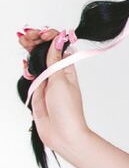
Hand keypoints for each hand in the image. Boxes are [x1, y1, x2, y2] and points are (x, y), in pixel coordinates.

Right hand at [22, 28, 88, 153]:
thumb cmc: (67, 109)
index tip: (42, 34)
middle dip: (36, 41)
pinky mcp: (38, 91)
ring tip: (23, 41)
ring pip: (37, 62)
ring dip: (30, 51)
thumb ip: (55, 60)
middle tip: (26, 36)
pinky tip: (25, 65)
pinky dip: (27, 68)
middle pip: (45, 52)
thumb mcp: (61, 80)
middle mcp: (58, 73)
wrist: (62, 133)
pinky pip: (31, 75)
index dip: (50, 37)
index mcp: (68, 68)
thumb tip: (57, 39)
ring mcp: (47, 82)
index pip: (58, 46)